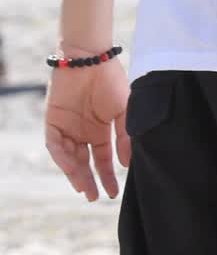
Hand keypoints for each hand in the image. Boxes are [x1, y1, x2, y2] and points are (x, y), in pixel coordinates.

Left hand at [45, 56, 130, 200]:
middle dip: (90, 180)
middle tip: (96, 197)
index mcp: (101, 129)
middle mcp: (83, 131)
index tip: (114, 192)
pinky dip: (63, 157)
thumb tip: (126, 164)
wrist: (91, 57)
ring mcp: (67, 126)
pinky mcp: (53, 120)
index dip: (108, 176)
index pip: (103, 159)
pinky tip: (72, 168)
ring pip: (69, 156)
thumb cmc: (112, 80)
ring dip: (75, 173)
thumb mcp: (125, 111)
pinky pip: (55, 144)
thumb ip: (125, 136)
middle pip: (84, 162)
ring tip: (84, 187)